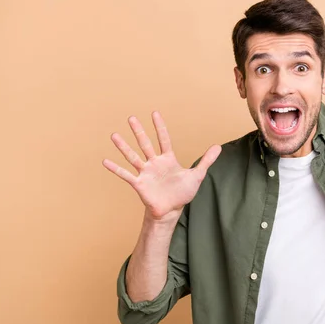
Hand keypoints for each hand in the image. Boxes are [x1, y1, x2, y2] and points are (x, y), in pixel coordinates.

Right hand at [102, 111, 220, 219]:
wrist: (172, 210)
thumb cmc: (183, 193)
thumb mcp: (197, 175)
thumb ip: (206, 160)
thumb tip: (218, 147)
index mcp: (168, 159)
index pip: (164, 139)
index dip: (160, 127)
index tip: (154, 113)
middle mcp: (154, 163)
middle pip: (146, 144)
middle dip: (139, 131)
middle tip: (131, 117)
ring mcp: (145, 173)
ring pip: (133, 157)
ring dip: (124, 147)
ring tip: (114, 136)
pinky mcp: (139, 184)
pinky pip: (126, 175)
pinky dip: (116, 169)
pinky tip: (106, 161)